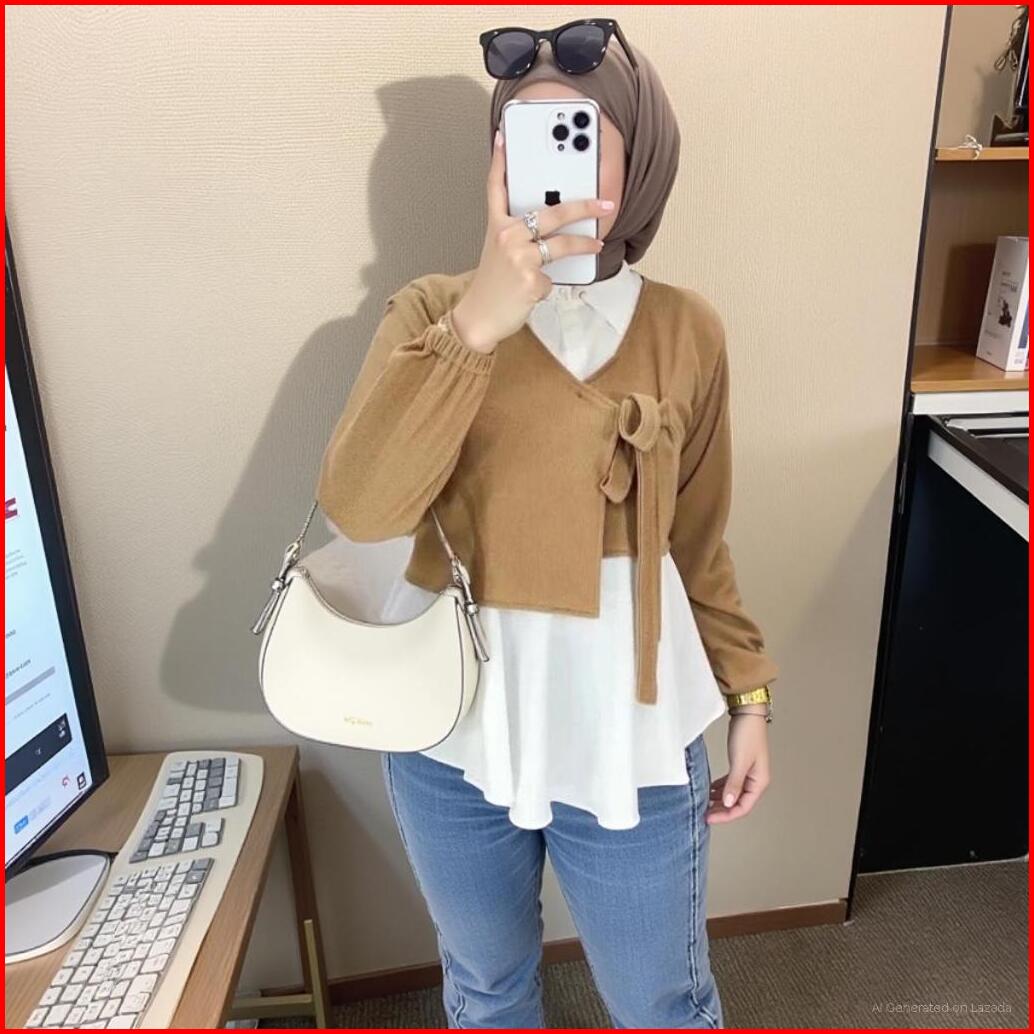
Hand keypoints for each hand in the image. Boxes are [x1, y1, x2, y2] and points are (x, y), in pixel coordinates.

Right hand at [450, 129, 611, 352]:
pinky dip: (550, 285)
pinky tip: (536, 290)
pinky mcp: (530, 280)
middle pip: (550, 212)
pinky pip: (554, 277)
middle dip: (582, 206)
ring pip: (562, 245)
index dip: (500, 161)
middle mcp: (506, 236)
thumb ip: (517, 234)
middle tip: (604, 204)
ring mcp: (518, 258)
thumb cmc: (493, 284)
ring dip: (584, 244)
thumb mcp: (498, 252)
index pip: (496, 187)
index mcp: (497, 226)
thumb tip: (549, 227)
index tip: (504, 137)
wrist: (479, 316)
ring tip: (597, 244)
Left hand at [706, 705, 769, 823]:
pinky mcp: (741, 765)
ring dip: (721, 800)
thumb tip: (728, 803)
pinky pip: (731, 783)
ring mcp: (749, 773)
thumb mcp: (739, 761)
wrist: (748, 714)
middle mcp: (756, 780)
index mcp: (759, 782)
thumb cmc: (747, 735)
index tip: (710, 818)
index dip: (726, 815)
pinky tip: (710, 790)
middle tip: (705, 814)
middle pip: (739, 803)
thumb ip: (734, 783)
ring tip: (705, 804)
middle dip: (722, 810)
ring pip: (734, 793)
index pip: (743, 807)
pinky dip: (721, 788)